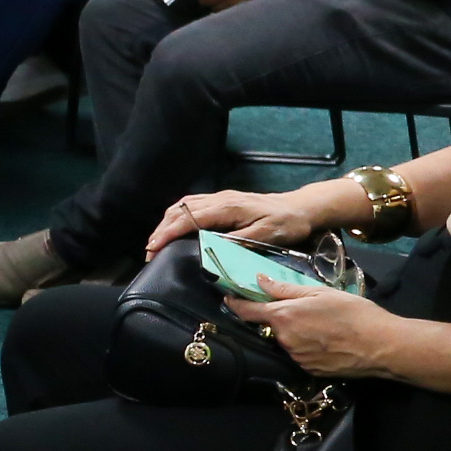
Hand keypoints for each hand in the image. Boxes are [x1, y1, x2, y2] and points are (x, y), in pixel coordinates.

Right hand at [150, 184, 352, 254]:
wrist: (301, 208)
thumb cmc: (286, 224)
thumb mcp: (267, 236)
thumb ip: (238, 241)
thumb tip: (210, 248)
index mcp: (227, 207)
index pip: (188, 218)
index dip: (168, 233)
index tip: (153, 249)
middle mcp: (219, 199)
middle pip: (179, 210)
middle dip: (161, 231)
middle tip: (149, 253)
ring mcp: (220, 198)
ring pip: (183, 206)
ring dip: (166, 223)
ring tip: (156, 242)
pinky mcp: (222, 200)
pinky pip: (191, 204)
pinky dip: (176, 216)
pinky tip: (173, 228)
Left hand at [225, 279, 400, 378]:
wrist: (381, 346)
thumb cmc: (353, 313)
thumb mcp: (319, 293)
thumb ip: (286, 289)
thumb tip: (260, 281)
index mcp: (283, 316)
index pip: (247, 311)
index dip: (236, 304)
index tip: (228, 298)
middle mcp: (283, 339)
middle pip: (270, 326)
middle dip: (278, 317)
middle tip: (302, 309)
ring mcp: (295, 357)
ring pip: (285, 340)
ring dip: (293, 332)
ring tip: (320, 325)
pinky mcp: (308, 370)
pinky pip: (299, 354)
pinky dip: (305, 346)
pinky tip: (326, 340)